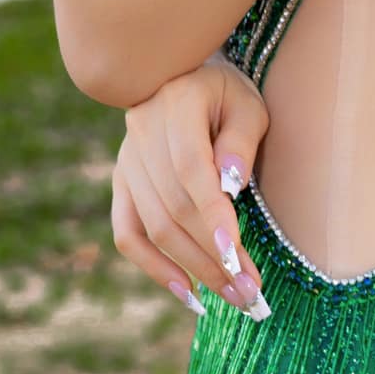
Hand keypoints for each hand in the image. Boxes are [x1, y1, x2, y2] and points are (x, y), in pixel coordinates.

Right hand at [110, 54, 271, 319]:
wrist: (182, 75)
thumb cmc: (226, 92)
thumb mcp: (246, 102)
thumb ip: (241, 139)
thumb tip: (231, 185)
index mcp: (176, 105)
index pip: (191, 170)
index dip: (213, 216)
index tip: (236, 256)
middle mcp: (142, 135)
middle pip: (175, 208)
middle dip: (215, 255)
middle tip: (253, 293)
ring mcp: (127, 161)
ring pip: (155, 228)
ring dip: (196, 269)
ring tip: (236, 298)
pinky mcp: (121, 183)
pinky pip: (129, 234)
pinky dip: (155, 268)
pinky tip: (190, 295)